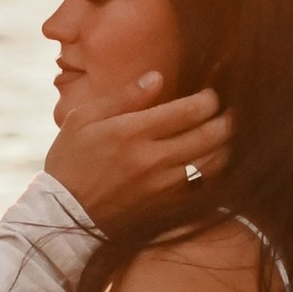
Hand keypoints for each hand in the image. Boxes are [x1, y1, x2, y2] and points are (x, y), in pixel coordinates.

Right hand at [44, 72, 230, 226]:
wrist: (62, 213)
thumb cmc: (71, 161)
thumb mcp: (83, 120)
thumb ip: (123, 98)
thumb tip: (157, 78)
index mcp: (132, 132)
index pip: (189, 111)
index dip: (209, 99)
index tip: (211, 95)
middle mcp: (152, 159)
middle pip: (210, 135)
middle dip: (227, 120)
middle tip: (229, 112)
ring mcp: (162, 186)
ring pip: (213, 163)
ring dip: (225, 146)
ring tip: (225, 135)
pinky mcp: (165, 206)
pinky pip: (203, 187)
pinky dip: (214, 171)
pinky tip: (211, 161)